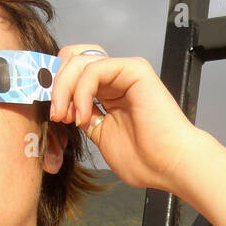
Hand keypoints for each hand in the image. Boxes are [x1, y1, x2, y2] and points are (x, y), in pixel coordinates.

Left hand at [47, 46, 201, 192]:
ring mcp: (125, 72)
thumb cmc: (145, 160)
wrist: (171, 165)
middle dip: (56, 85)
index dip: (57, 88)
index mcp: (109, 93)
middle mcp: (116, 79)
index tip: (54, 116)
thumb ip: (83, 116)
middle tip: (57, 114)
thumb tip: (61, 105)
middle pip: (72, 60)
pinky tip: (84, 114)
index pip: (73, 74)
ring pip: (79, 60)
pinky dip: (82, 90)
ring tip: (68, 116)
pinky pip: (95, 67)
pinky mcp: (134, 69)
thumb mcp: (101, 136)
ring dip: (65, 88)